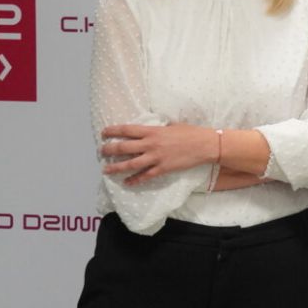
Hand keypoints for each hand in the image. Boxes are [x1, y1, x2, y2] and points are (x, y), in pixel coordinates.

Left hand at [100, 122, 217, 186]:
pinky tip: (127, 183)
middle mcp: (151, 144)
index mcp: (153, 131)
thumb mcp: (173, 125)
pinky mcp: (163, 168)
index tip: (104, 133)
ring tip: (106, 169)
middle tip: (102, 151)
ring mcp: (156, 158)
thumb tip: (151, 129)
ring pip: (130, 164)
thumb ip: (159, 128)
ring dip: (116, 167)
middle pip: (124, 147)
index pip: (127, 130)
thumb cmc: (191, 132)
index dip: (113, 131)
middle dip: (109, 149)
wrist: (205, 145)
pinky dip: (135, 180)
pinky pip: (145, 176)